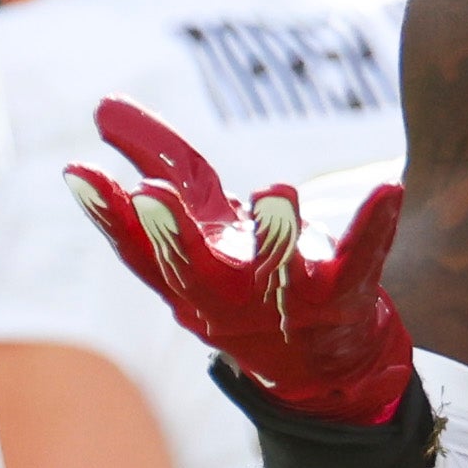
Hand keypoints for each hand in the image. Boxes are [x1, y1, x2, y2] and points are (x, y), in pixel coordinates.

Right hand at [64, 97, 412, 424]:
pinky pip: (361, 261)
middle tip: (152, 194)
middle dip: (172, 234)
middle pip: (193, 271)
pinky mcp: (345, 298)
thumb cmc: (248, 273)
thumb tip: (102, 104)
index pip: (137, 250)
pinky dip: (374, 227)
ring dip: (275, 233)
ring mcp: (286, 303)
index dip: (106, 214)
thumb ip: (158, 159)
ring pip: (277, 271)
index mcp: (186, 278)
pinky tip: (389, 190)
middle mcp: (228, 298)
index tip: (79, 172)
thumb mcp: (201, 219)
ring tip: (276, 190)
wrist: (326, 363)